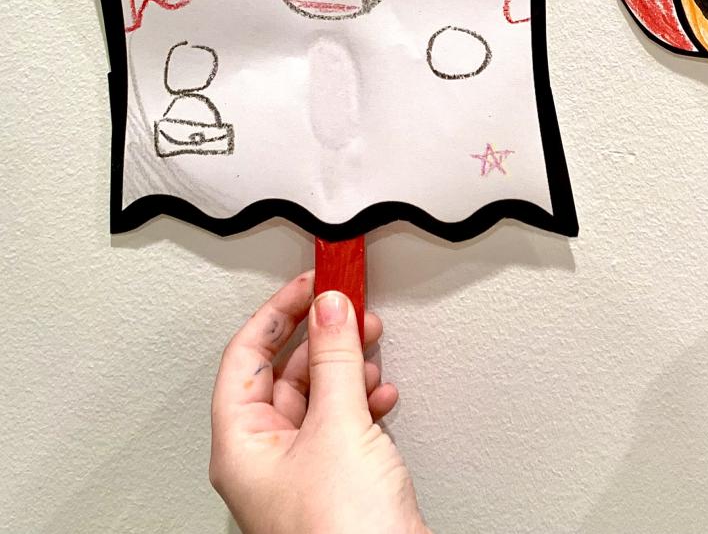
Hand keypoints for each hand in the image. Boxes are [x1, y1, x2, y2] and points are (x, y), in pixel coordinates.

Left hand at [210, 272, 429, 533]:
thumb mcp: (337, 427)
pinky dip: (363, 396)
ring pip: (317, 395)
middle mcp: (266, 456)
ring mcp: (303, 469)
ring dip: (345, 363)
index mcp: (241, 444)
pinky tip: (382, 389)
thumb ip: (334, 360)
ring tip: (370, 340)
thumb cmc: (342, 531)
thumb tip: (330, 307)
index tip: (309, 282)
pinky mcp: (339, 478)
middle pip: (283, 373)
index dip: (276, 314)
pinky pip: (344, 420)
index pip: (245, 358)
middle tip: (346, 302)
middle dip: (318, 335)